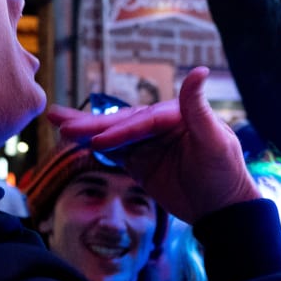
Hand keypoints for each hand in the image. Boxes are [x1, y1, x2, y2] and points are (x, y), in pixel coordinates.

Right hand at [45, 67, 256, 224]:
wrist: (223, 209)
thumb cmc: (225, 172)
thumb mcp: (215, 140)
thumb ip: (198, 108)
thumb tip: (198, 70)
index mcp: (176, 115)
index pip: (143, 120)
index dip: (120, 130)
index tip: (98, 140)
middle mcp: (158, 125)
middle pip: (121, 122)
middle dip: (91, 125)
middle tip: (60, 122)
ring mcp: (147, 143)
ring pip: (112, 134)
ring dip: (85, 130)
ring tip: (56, 123)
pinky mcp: (140, 161)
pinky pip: (114, 151)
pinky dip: (94, 146)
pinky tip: (73, 141)